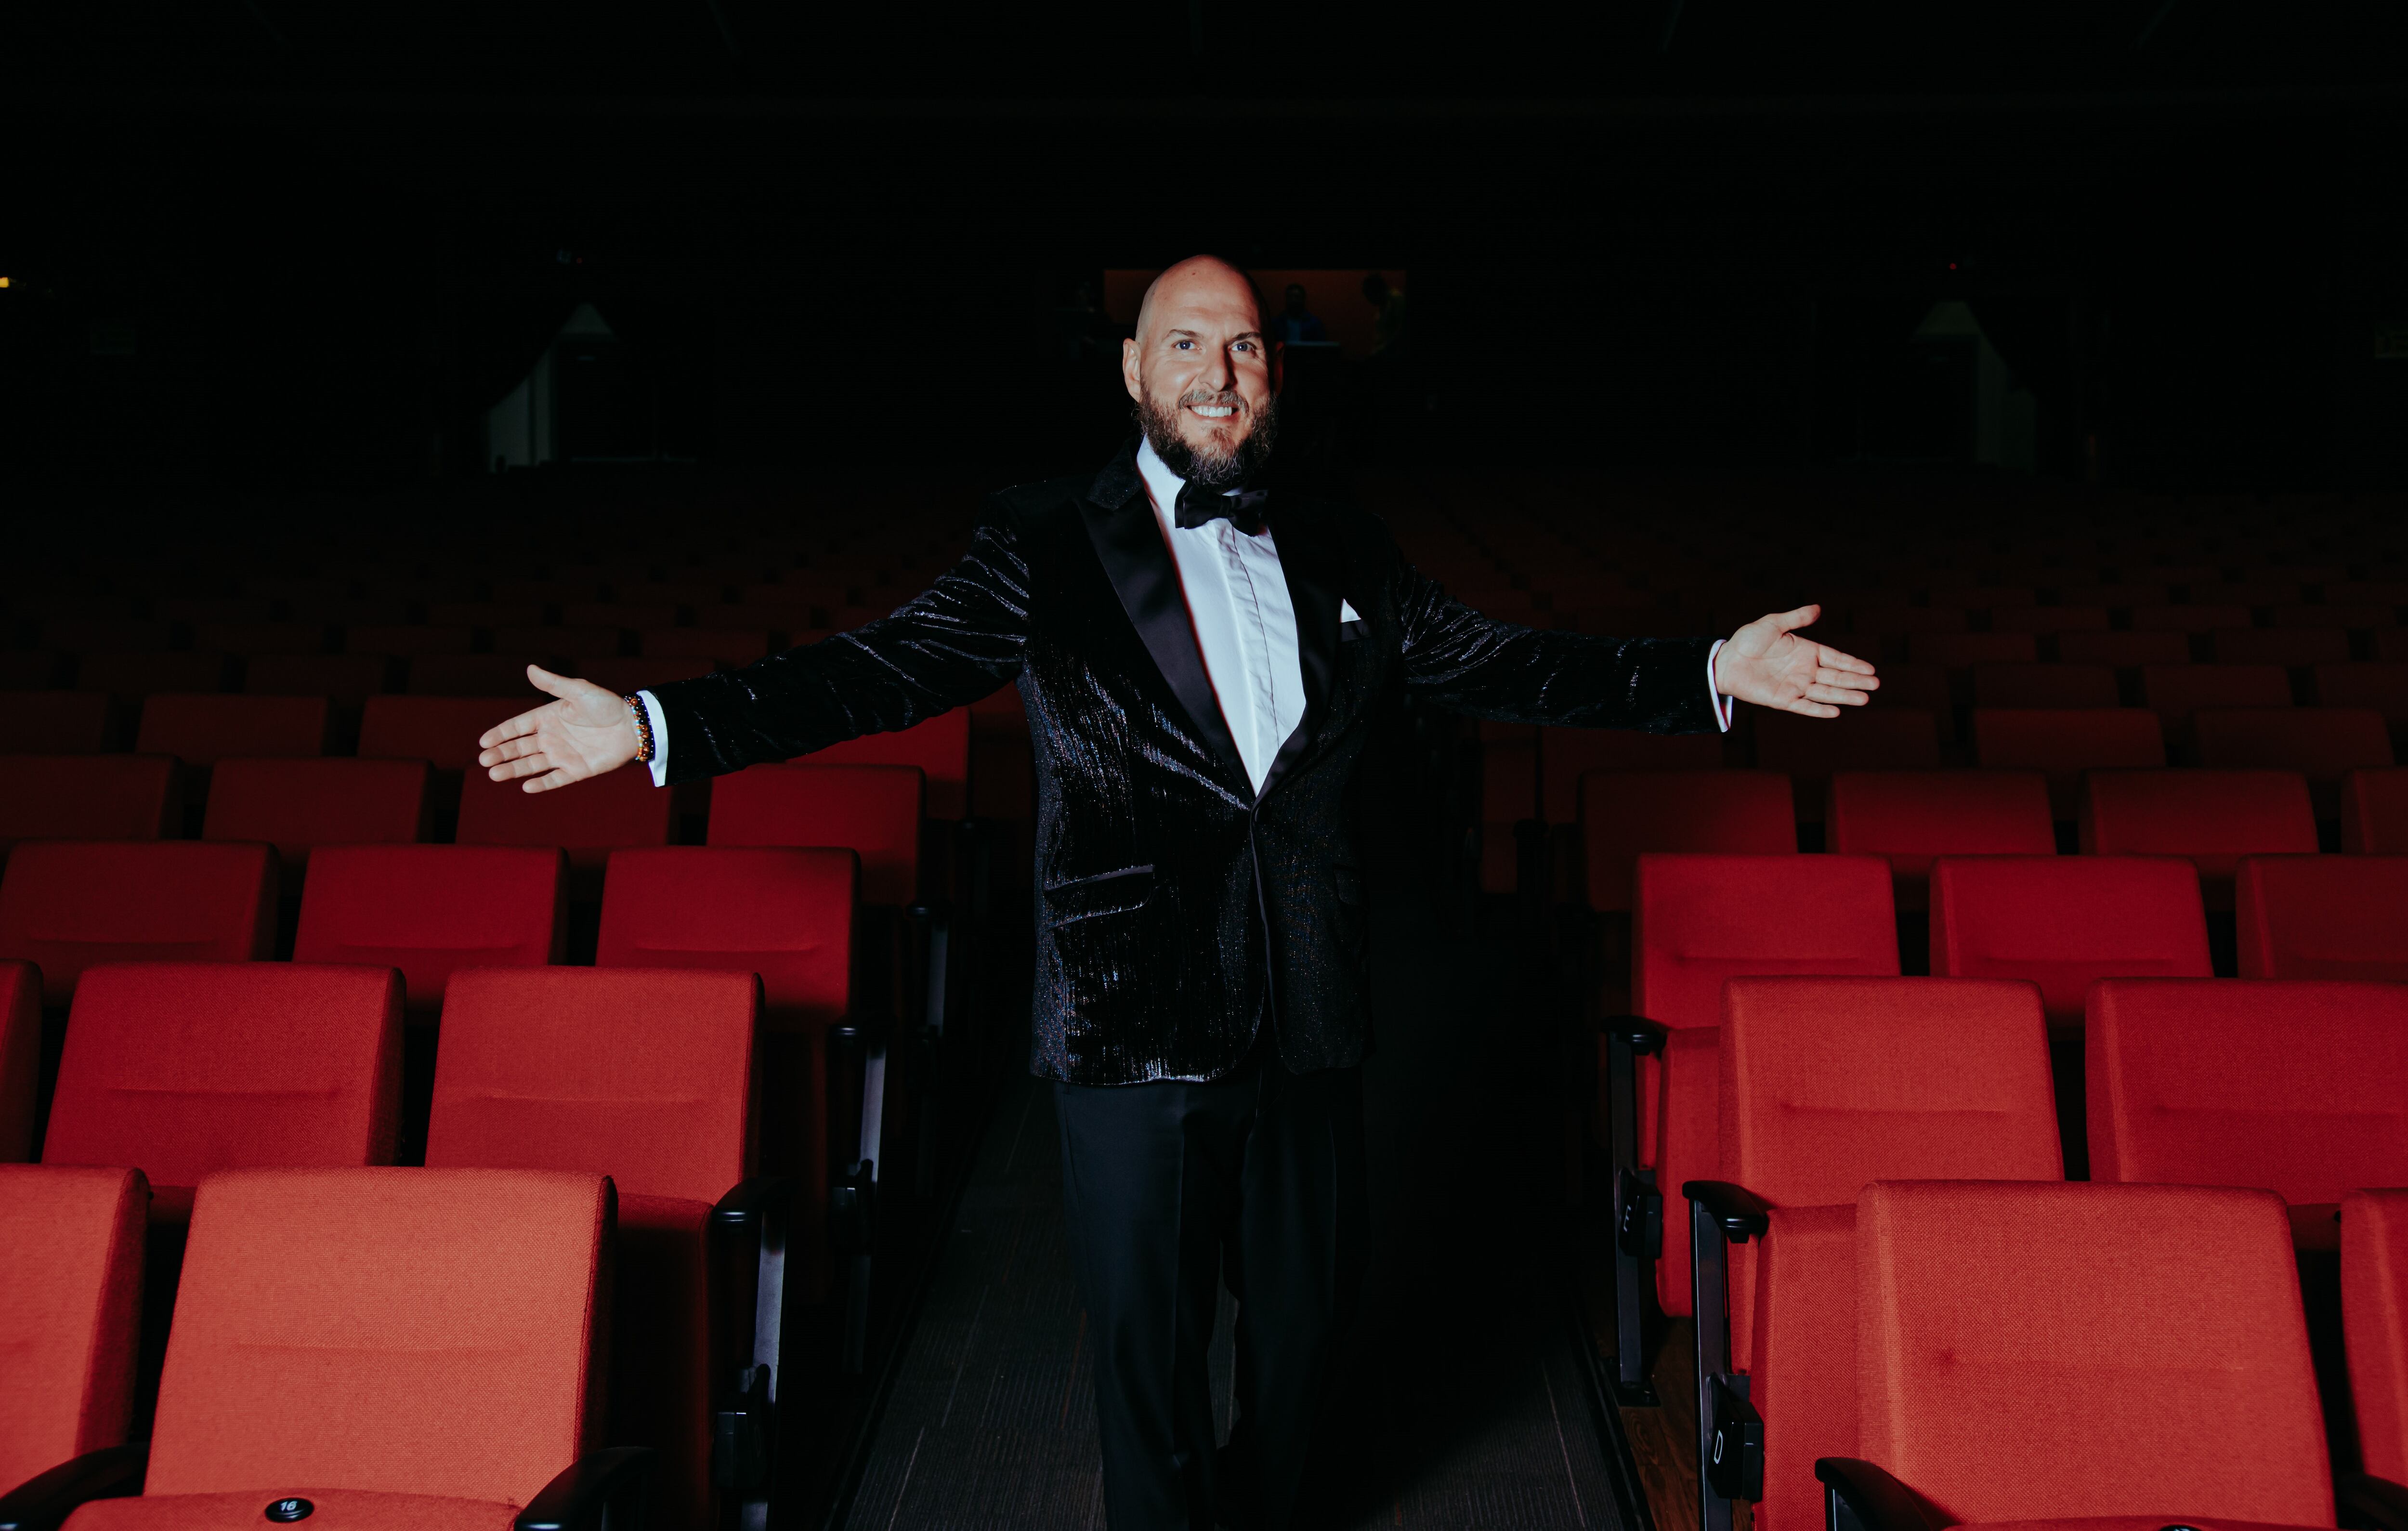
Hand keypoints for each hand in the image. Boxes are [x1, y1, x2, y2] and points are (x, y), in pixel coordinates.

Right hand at [476, 666, 641, 791]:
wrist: (634, 725)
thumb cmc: (607, 705)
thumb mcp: (578, 691)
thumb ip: (553, 683)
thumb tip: (529, 668)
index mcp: (548, 717)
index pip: (518, 727)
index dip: (500, 734)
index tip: (483, 742)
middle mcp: (551, 738)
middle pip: (519, 747)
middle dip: (501, 754)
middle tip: (484, 761)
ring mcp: (562, 755)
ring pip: (532, 765)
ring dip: (513, 770)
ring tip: (494, 774)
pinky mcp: (576, 771)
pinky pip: (555, 779)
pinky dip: (542, 784)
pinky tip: (527, 787)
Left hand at [1713, 605, 1877, 718]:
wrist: (1725, 661)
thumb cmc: (1747, 640)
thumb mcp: (1772, 624)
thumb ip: (1796, 618)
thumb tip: (1818, 608)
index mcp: (1806, 651)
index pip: (1835, 659)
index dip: (1853, 664)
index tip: (1871, 669)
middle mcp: (1804, 670)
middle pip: (1835, 677)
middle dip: (1855, 681)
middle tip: (1876, 685)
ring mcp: (1795, 686)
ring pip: (1825, 693)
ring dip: (1844, 696)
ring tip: (1864, 699)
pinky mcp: (1783, 700)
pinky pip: (1804, 706)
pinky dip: (1818, 710)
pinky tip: (1835, 711)